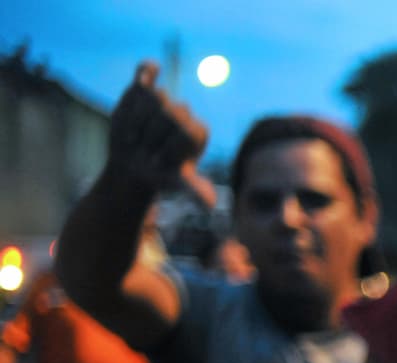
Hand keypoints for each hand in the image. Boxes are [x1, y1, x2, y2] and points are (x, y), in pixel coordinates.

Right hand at [108, 62, 209, 197]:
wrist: (132, 168)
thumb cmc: (158, 176)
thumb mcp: (175, 183)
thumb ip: (193, 188)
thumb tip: (209, 204)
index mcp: (197, 131)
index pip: (184, 131)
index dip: (168, 149)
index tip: (161, 162)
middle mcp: (183, 113)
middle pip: (168, 113)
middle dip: (151, 136)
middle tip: (146, 151)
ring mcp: (163, 102)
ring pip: (151, 98)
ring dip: (136, 121)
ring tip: (136, 138)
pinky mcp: (141, 92)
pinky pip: (146, 72)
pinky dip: (147, 70)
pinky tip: (152, 69)